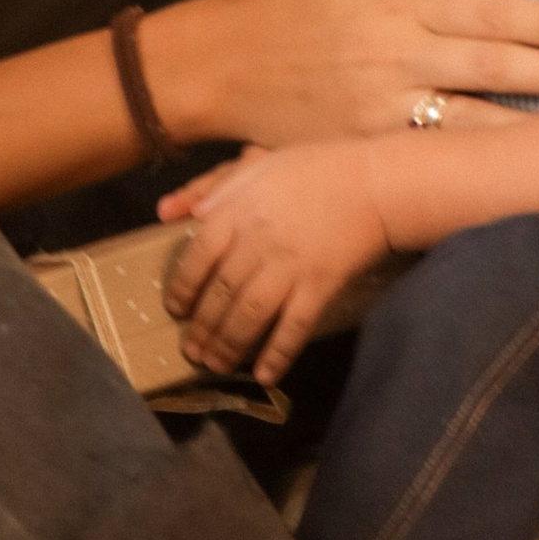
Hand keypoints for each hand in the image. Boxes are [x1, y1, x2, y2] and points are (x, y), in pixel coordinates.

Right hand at [147, 0, 538, 153]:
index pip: (490, 13)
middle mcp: (395, 60)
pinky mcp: (368, 151)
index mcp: (399, 5)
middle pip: (495, 70)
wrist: (224, 67)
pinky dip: (484, 167)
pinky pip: (435, 161)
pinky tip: (530, 172)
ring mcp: (382, 113)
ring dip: (538, 128)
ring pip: (473, 124)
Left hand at [160, 139, 398, 387]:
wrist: (375, 182)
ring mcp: (290, 267)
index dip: (183, 287)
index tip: (175, 309)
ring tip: (215, 365)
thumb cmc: (313, 170)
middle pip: (221, 292)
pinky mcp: (321, 286)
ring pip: (250, 314)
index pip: (198, 255)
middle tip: (191, 351)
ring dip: (229, 345)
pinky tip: (265, 375)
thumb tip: (164, 212)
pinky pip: (294, 327)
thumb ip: (208, 187)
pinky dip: (278, 354)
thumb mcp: (255, 164)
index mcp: (238, 210)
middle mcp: (258, 242)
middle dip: (202, 327)